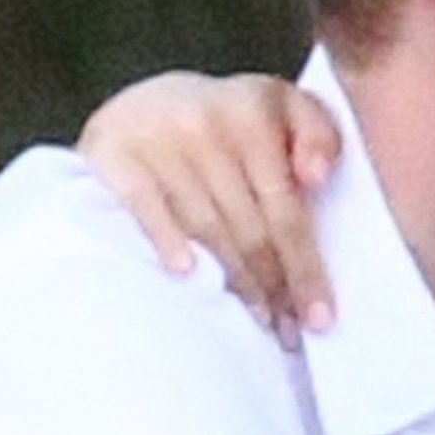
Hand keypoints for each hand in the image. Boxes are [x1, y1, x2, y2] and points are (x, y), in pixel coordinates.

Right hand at [78, 71, 341, 336]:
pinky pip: (147, 210)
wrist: (146, 104)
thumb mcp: (282, 107)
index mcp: (255, 109)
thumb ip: (318, 134)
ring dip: (236, 284)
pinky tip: (188, 276)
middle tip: (289, 330)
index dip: (306, 268)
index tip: (320, 316)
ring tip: (258, 318)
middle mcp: (207, 122)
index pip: (287, 209)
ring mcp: (159, 139)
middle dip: (275, 286)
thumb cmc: (230, 121)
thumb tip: (316, 179)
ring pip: (209, 230)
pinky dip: (169, 244)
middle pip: (251, 228)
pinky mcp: (115, 154)